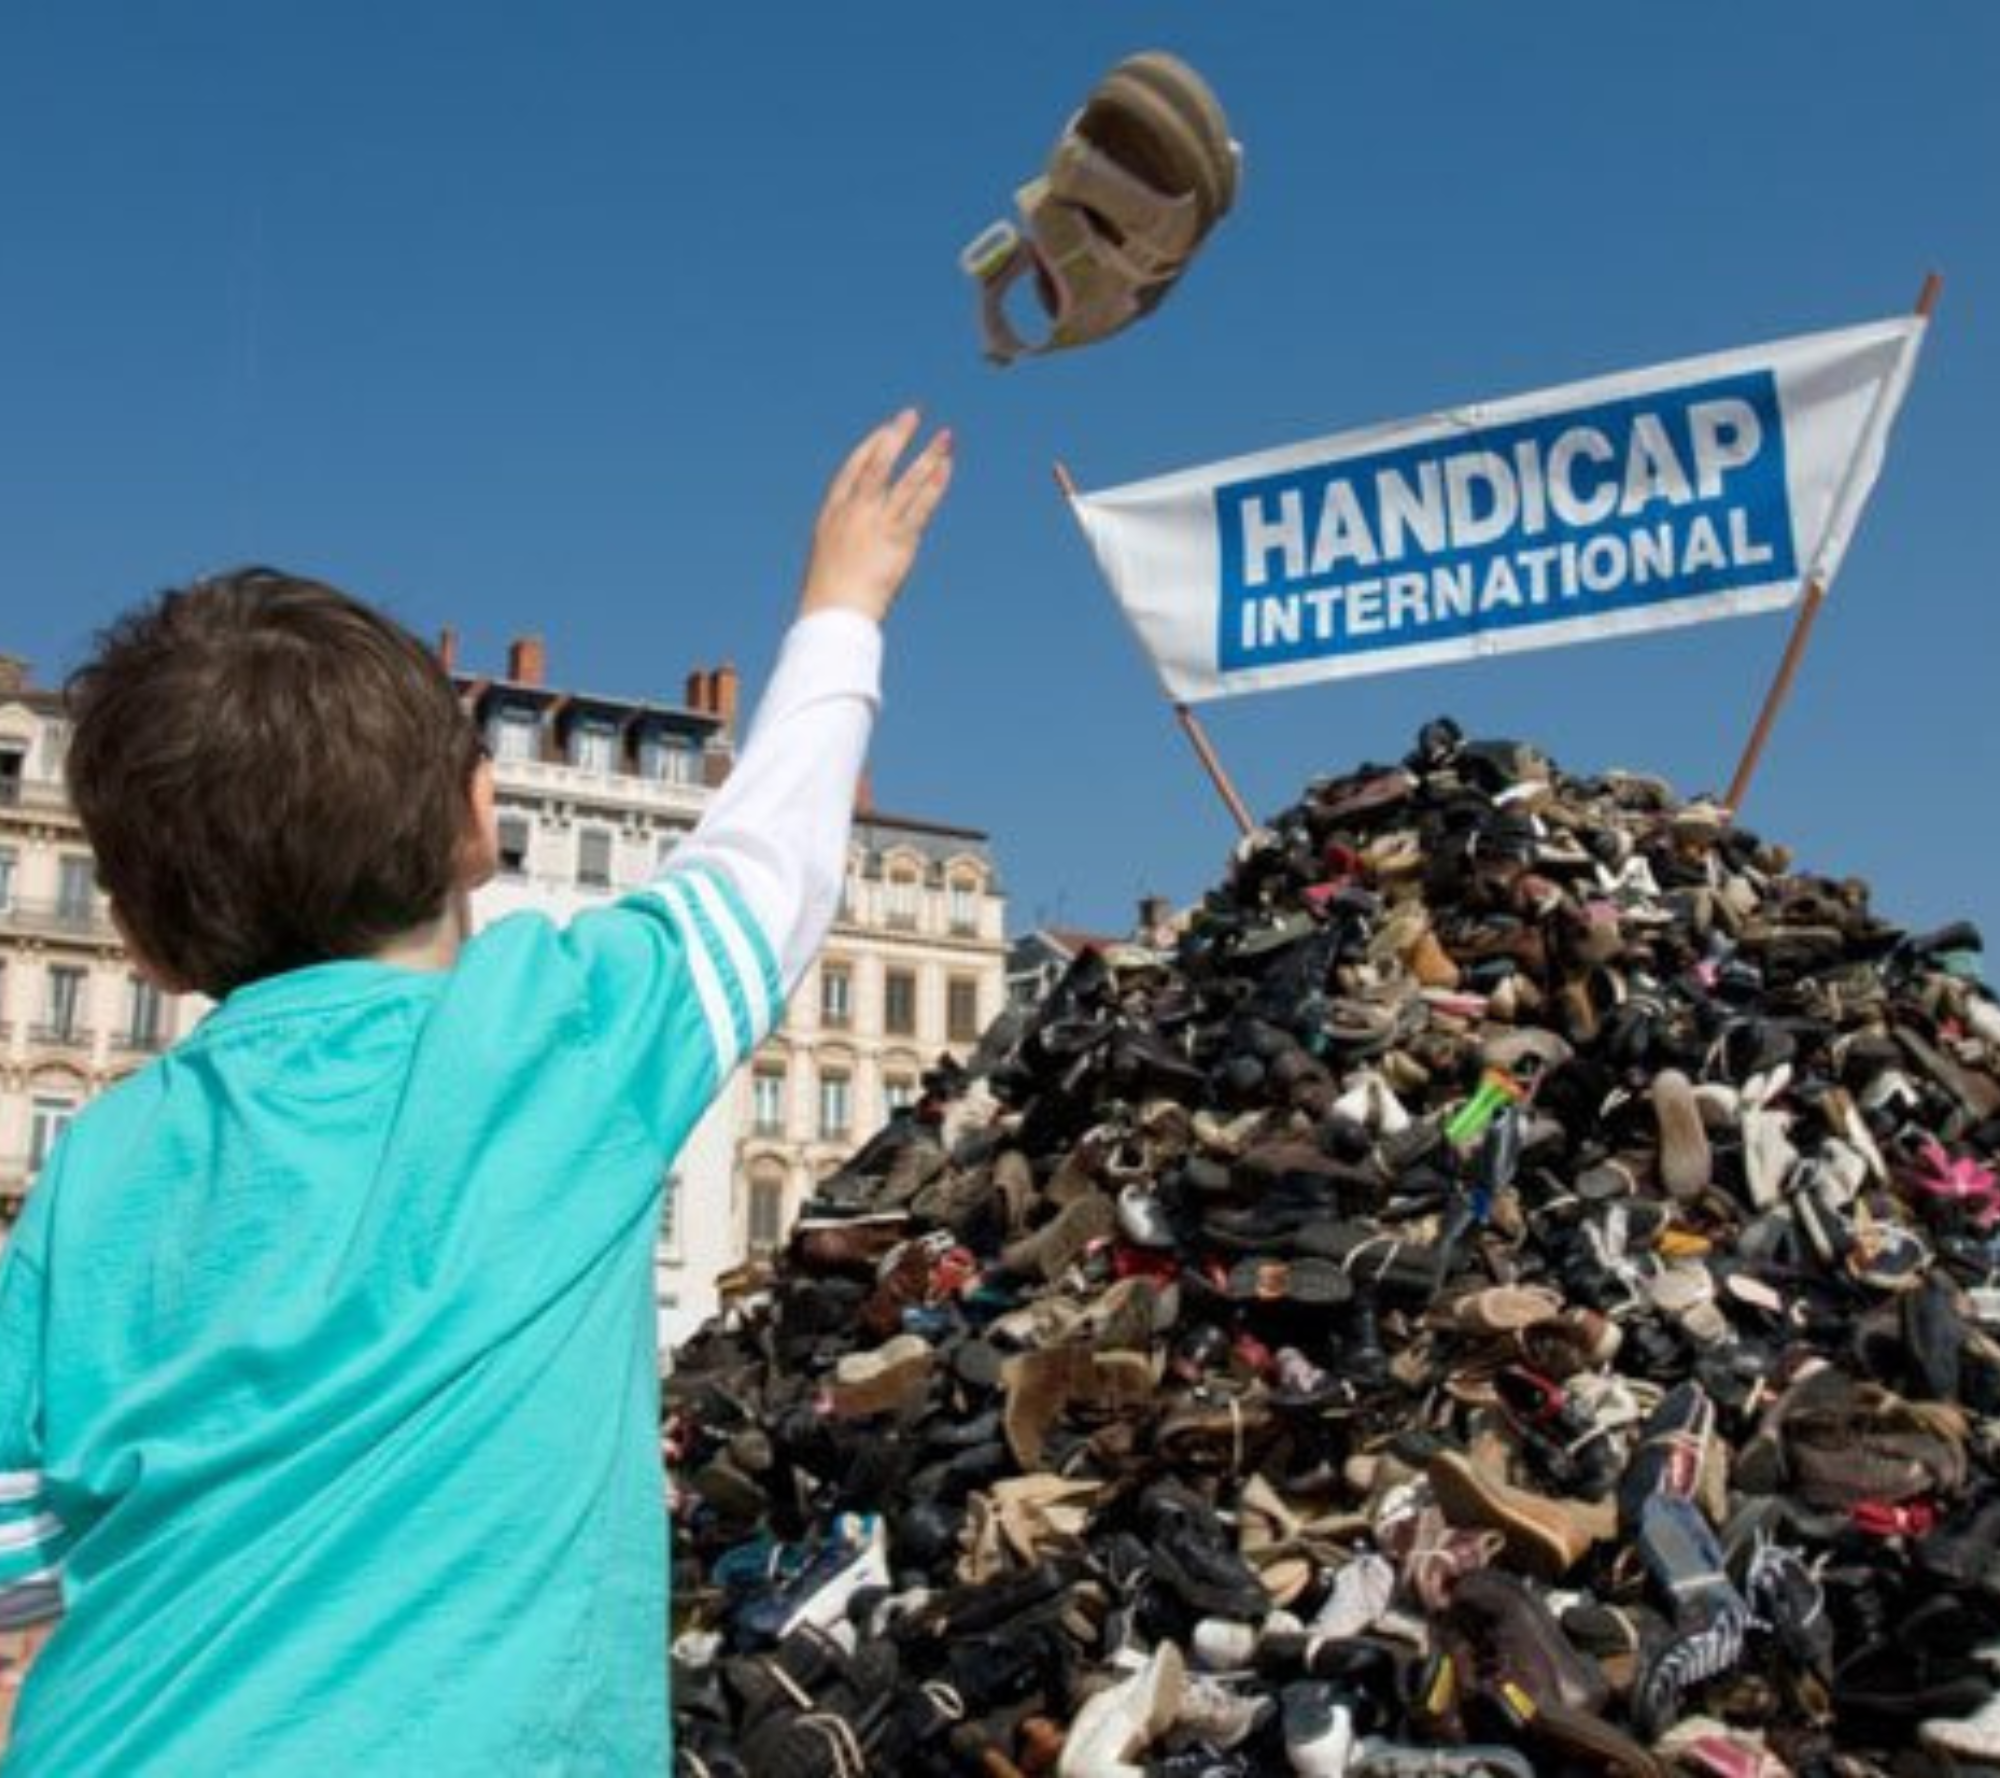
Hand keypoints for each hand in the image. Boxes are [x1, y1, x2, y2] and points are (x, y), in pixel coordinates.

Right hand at [800, 409, 953, 622]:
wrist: (833, 613)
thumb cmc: (827, 598)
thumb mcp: (828, 562)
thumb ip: (845, 546)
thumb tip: (856, 548)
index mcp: (832, 513)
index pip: (852, 469)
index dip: (870, 446)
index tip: (884, 431)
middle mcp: (854, 510)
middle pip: (879, 463)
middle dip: (896, 436)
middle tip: (912, 414)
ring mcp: (877, 522)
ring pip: (907, 479)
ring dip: (928, 454)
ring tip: (946, 435)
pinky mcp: (899, 538)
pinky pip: (922, 504)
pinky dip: (936, 483)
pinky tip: (947, 466)